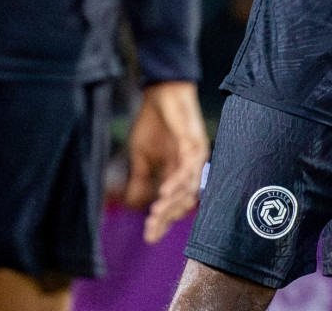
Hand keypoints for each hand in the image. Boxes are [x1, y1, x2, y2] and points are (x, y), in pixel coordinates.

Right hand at [124, 80, 209, 243]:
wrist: (160, 93)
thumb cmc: (152, 122)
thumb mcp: (141, 156)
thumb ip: (141, 180)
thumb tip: (133, 204)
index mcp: (177, 174)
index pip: (172, 204)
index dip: (162, 221)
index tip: (149, 237)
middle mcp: (190, 170)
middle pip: (183, 202)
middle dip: (166, 218)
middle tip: (150, 230)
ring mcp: (195, 158)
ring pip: (189, 190)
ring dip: (171, 204)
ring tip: (155, 214)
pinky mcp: (197, 145)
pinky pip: (190, 170)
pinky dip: (177, 182)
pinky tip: (164, 192)